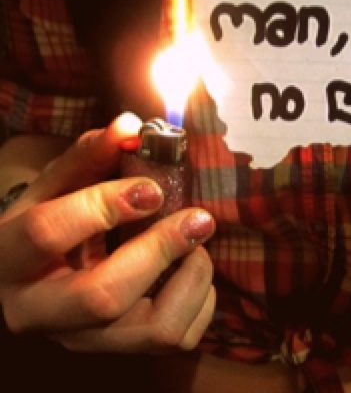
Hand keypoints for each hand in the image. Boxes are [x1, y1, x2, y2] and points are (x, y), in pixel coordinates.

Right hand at [0, 113, 215, 352]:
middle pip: (103, 296)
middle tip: (198, 218)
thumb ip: (92, 152)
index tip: (153, 187)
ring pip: (151, 330)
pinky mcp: (121, 353)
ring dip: (190, 280)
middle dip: (160, 249)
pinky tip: (192, 269)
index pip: (47, 234)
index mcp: (11, 258)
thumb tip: (131, 126)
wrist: (41, 271)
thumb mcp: (60, 182)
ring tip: (197, 246)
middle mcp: (40, 312)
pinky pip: (179, 338)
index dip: (104, 205)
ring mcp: (83, 340)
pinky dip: (202, 301)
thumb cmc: (53, 216)